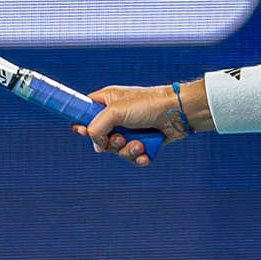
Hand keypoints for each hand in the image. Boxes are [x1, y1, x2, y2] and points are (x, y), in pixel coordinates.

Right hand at [77, 84, 192, 165]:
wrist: (178, 113)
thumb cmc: (148, 104)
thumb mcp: (115, 111)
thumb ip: (97, 127)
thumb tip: (96, 145)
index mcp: (106, 101)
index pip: (84, 113)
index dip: (81, 124)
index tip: (83, 132)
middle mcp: (116, 116)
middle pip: (99, 138)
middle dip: (110, 143)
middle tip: (121, 138)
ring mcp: (129, 130)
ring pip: (116, 150)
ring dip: (127, 151)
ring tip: (139, 145)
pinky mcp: (142, 141)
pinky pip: (132, 156)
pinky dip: (138, 158)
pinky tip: (145, 155)